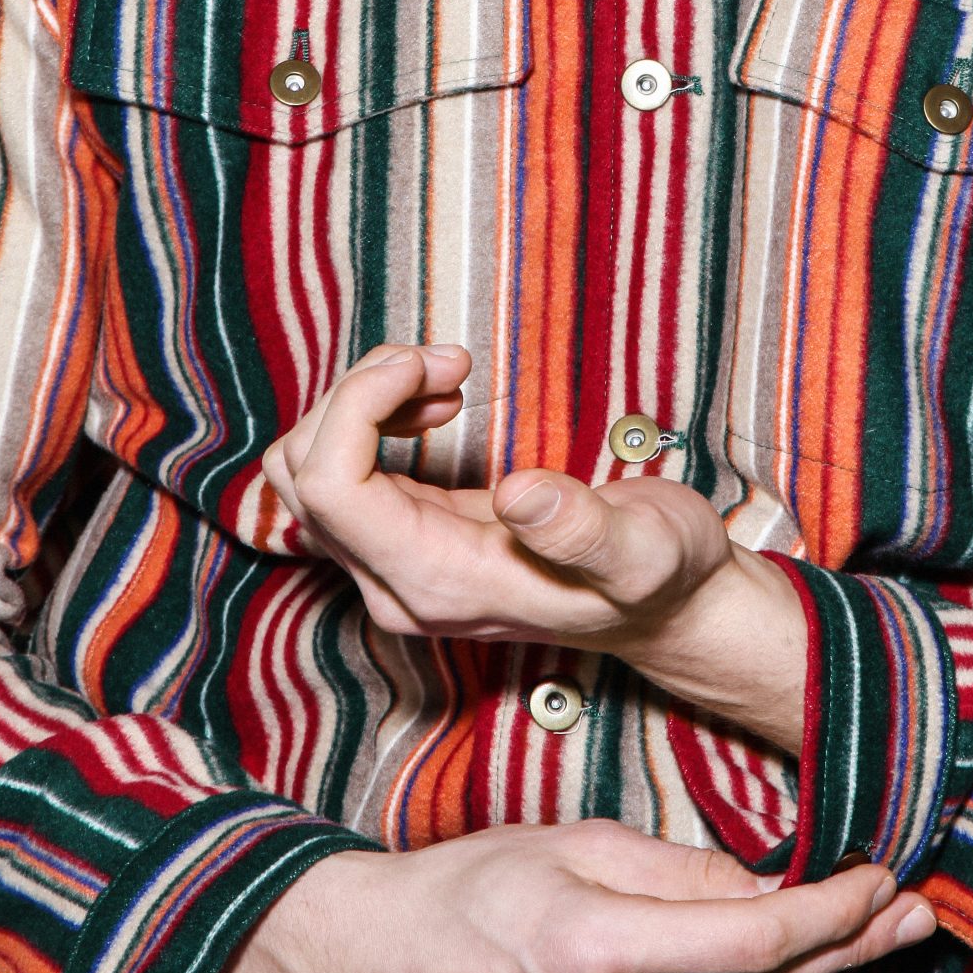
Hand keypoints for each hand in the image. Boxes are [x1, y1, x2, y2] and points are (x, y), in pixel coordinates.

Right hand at [194, 823, 935, 972]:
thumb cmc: (469, 885)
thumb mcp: (573, 841)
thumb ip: (681, 870)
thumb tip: (773, 890)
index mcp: (595, 950)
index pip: (758, 941)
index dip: (836, 910)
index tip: (881, 874)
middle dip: (850, 952)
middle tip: (905, 910)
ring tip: (862, 947)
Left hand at [263, 343, 806, 743]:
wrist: (668, 608)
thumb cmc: (660, 576)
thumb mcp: (646, 549)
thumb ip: (583, 530)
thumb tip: (518, 494)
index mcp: (438, 583)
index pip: (329, 489)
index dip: (356, 405)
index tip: (436, 364)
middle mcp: (397, 583)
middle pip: (304, 473)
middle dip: (362, 393)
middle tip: (451, 363)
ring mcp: (394, 565)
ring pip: (311, 469)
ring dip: (363, 402)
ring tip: (446, 375)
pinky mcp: (403, 541)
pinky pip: (342, 472)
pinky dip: (374, 418)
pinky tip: (438, 402)